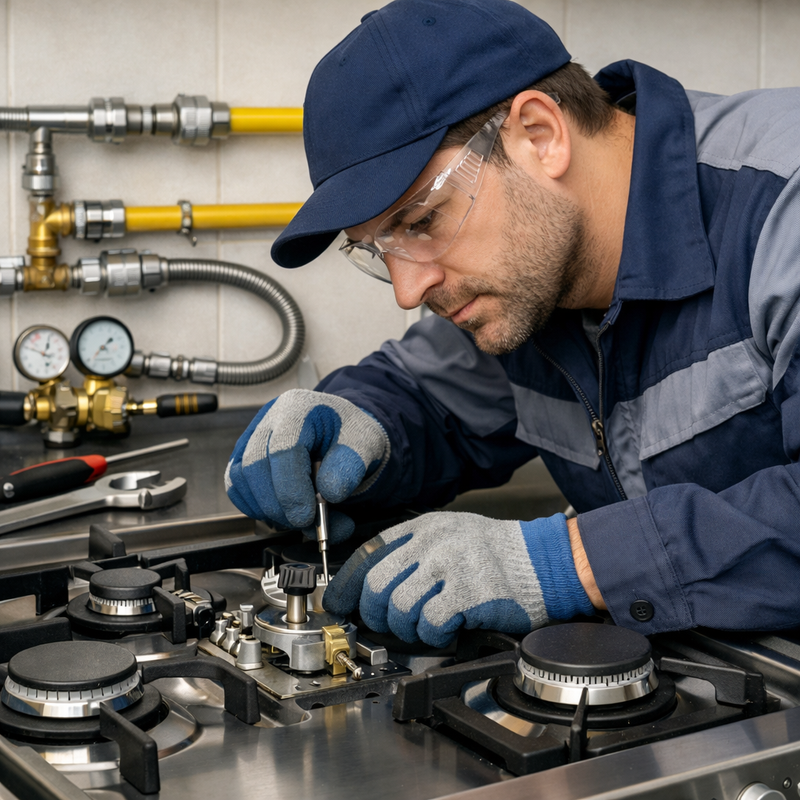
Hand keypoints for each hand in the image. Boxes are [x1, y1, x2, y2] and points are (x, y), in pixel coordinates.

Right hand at [225, 389, 389, 540]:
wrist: (342, 434)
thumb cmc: (350, 436)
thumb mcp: (365, 444)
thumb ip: (351, 466)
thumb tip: (329, 493)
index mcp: (298, 408)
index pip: (283, 450)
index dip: (292, 489)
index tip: (307, 516)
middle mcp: (268, 419)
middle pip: (255, 467)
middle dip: (280, 505)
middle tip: (308, 522)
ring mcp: (251, 437)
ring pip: (241, 481)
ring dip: (269, 510)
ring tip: (302, 517)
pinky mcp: (243, 457)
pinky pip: (237, 488)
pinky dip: (258, 508)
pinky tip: (284, 511)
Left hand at [324, 511, 593, 646]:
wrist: (547, 562)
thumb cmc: (499, 554)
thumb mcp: (452, 534)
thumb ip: (414, 552)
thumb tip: (369, 585)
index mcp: (424, 527)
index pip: (369, 552)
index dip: (347, 584)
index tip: (339, 604)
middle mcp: (432, 542)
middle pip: (376, 584)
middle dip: (375, 614)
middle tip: (388, 624)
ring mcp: (450, 566)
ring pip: (398, 608)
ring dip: (407, 628)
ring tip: (426, 626)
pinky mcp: (468, 594)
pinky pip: (429, 624)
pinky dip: (434, 636)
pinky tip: (448, 630)